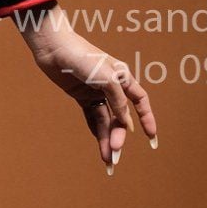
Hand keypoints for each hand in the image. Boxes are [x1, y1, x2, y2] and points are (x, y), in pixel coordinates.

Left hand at [16, 7, 157, 172]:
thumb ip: (118, 100)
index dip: (147, 119)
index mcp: (123, 78)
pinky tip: (101, 145)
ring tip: (108, 159)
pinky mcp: (81, 96)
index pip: (140, 101)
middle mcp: (112, 86)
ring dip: (107, 139)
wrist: (54, 48)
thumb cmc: (83, 57)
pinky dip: (96, 131)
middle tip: (116, 153)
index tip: (152, 139)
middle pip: (121, 117)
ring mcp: (96, 92)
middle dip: (119, 136)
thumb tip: (126, 123)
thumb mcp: (106, 78)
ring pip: (106, 120)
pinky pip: (92, 117)